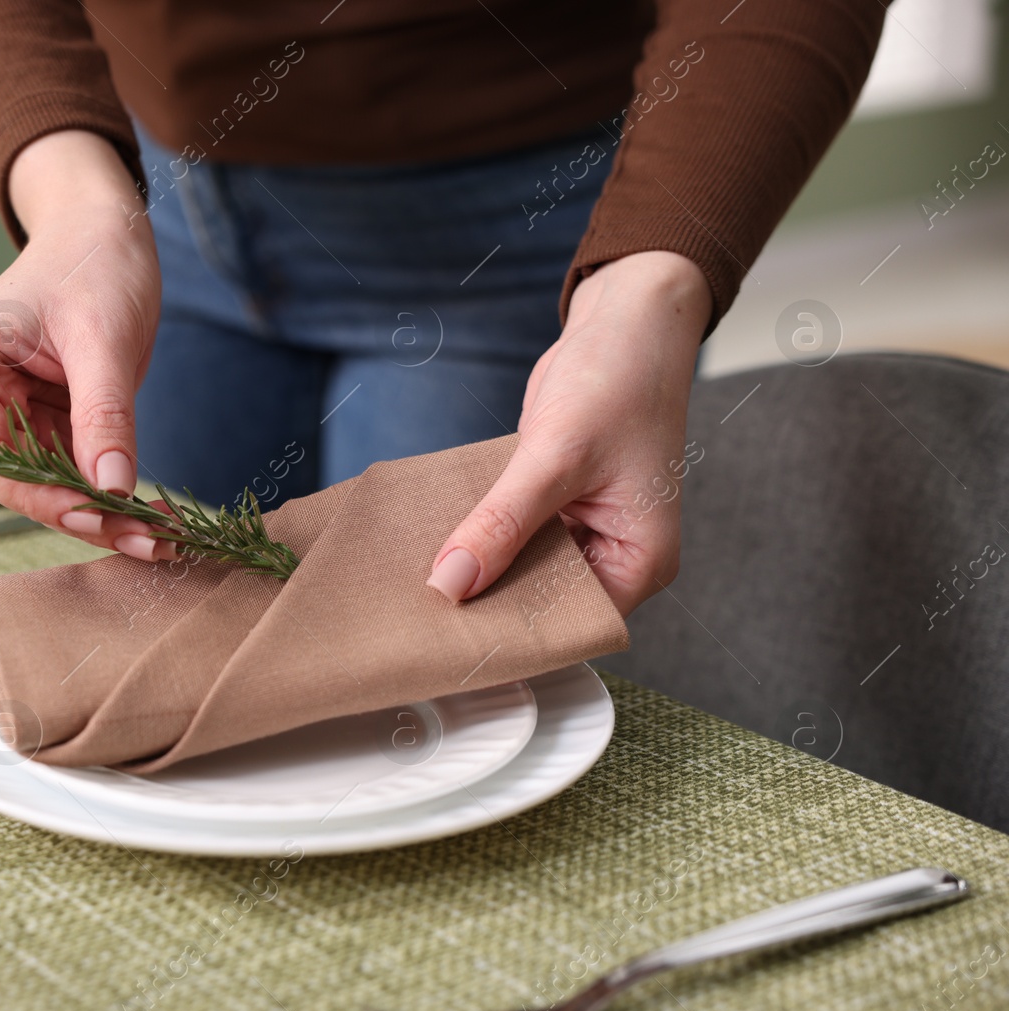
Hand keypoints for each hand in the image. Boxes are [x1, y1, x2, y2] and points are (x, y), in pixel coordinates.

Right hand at [0, 130, 166, 560]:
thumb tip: (112, 487)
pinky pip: (77, 474)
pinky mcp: (51, 424)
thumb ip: (104, 412)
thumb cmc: (93, 259)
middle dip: (78, 514)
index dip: (36, 490)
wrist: (108, 227)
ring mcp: (14, 415)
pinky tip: (157, 519)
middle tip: (143, 540)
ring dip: (104, 517)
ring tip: (161, 539)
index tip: (95, 510)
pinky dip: (115, 497)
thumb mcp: (102, 336)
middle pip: (16, 480)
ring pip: (50, 487)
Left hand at [426, 251, 709, 615]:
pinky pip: (509, 534)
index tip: (456, 642)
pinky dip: (478, 535)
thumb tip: (452, 582)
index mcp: (639, 562)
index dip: (515, 634)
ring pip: (519, 569)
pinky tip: (436, 542)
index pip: (570, 624)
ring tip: (418, 585)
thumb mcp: (557, 457)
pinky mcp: (552, 504)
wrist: (624, 320)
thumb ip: (503, 523)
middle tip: (424, 617)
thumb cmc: (620, 379)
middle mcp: (613, 555)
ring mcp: (581, 531)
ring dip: (477, 569)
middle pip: (540, 602)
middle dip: (488, 604)